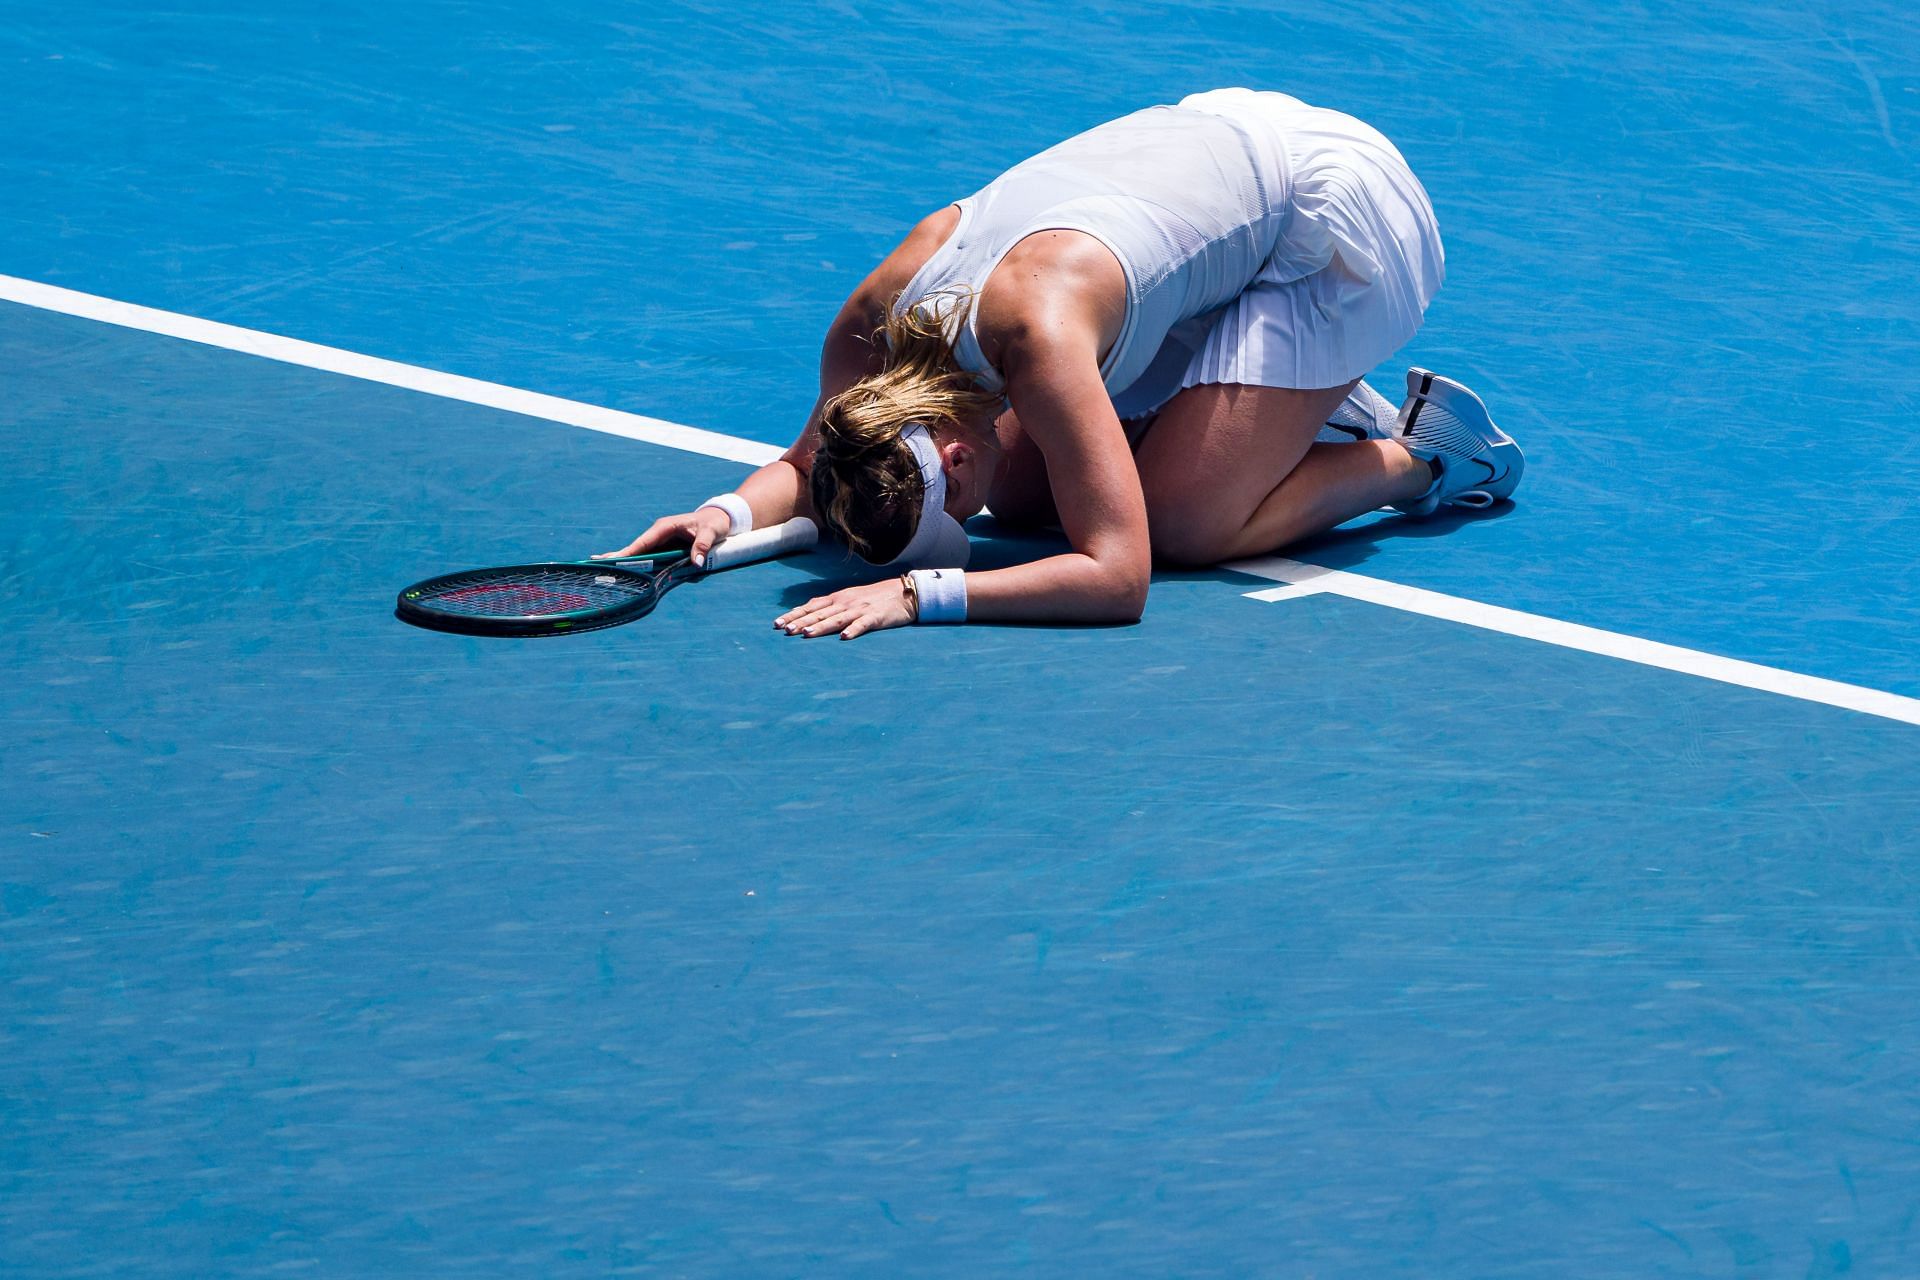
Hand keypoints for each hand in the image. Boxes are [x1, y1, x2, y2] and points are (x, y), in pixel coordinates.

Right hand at [596, 506, 733, 566]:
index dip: (627, 553)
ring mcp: (662, 542)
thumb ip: (702, 546)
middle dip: (619, 557)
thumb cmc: (714, 523)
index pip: (642, 543)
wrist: (720, 519)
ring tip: (605, 566)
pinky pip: (655, 559)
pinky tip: (630, 572)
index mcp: (664, 527)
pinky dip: (645, 566)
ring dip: (629, 562)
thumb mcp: (711, 533)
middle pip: (636, 549)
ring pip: (643, 555)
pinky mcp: (668, 549)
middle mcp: (659, 534)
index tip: (612, 559)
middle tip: (596, 562)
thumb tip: (696, 563)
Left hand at [775, 578, 914, 640]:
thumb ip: (831, 607)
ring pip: (836, 619)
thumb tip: (809, 615)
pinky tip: (844, 638)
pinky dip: (853, 630)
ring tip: (806, 634)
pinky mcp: (875, 617)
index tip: (777, 624)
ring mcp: (860, 609)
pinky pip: (863, 625)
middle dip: (801, 622)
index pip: (811, 606)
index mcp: (837, 598)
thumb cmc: (873, 598)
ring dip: (821, 627)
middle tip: (785, 631)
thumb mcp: (849, 599)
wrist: (902, 593)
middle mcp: (845, 602)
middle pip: (819, 613)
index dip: (794, 615)